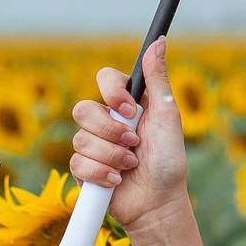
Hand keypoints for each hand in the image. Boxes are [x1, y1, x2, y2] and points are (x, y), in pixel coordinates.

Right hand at [71, 40, 189, 233]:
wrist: (159, 203)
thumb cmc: (169, 160)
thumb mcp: (168, 117)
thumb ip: (158, 79)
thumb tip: (158, 42)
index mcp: (127, 104)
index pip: (105, 78)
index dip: (112, 92)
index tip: (130, 109)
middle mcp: (106, 121)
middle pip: (83, 109)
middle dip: (110, 131)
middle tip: (134, 144)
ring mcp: (92, 145)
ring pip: (80, 139)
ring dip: (111, 155)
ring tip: (131, 165)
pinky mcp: (84, 169)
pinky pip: (76, 163)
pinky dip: (101, 173)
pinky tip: (118, 180)